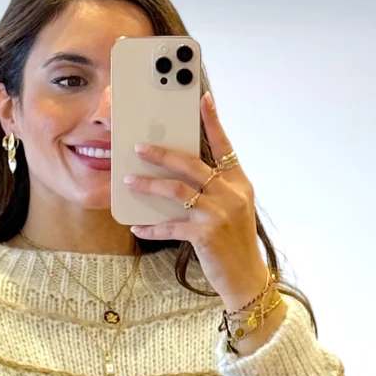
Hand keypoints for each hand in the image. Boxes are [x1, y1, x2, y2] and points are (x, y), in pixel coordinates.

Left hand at [123, 89, 267, 303]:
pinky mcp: (205, 234)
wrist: (245, 276)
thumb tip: (182, 175)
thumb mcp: (233, 209)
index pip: (225, 146)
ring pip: (176, 190)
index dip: (213, 122)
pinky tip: (138, 227)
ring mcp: (218, 213)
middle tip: (139, 147)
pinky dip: (151, 226)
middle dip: (162, 154)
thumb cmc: (235, 242)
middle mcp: (230, 194)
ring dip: (149, 184)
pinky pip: (170, 225)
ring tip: (129, 180)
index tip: (203, 99)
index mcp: (239, 183)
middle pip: (191, 164)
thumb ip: (215, 189)